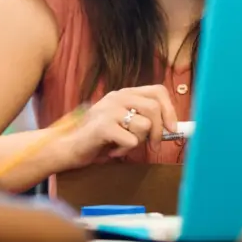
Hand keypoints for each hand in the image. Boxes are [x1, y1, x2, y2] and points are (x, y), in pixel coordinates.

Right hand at [60, 85, 178, 168]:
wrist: (68, 146)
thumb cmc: (99, 137)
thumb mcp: (123, 122)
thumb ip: (143, 119)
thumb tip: (172, 127)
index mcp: (124, 93)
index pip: (157, 91)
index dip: (170, 109)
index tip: (172, 128)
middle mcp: (117, 97)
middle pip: (154, 108)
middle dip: (159, 131)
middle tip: (153, 146)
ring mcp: (109, 110)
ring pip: (144, 126)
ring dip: (137, 142)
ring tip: (121, 145)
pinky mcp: (103, 126)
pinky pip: (131, 140)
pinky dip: (124, 150)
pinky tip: (111, 150)